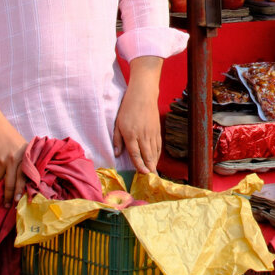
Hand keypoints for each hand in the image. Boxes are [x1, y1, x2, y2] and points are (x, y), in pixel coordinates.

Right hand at [0, 81, 27, 206]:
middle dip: (9, 197)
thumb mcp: (21, 146)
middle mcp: (14, 160)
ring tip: (0, 198)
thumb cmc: (8, 136)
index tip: (20, 201)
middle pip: (12, 183)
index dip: (22, 190)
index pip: (25, 177)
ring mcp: (1, 162)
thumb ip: (24, 160)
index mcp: (25, 156)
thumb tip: (24, 180)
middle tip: (8, 206)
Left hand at [113, 56, 164, 173]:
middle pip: (147, 156)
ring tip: (153, 173)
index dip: (139, 165)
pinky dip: (157, 154)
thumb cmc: (127, 108)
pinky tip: (155, 160)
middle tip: (150, 179)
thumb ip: (117, 140)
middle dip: (149, 168)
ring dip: (154, 163)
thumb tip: (116, 154)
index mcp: (131, 134)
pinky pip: (158, 146)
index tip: (142, 174)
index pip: (135, 154)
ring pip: (154, 152)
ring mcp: (152, 133)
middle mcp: (142, 135)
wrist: (143, 94)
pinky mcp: (157, 130)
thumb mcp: (118, 123)